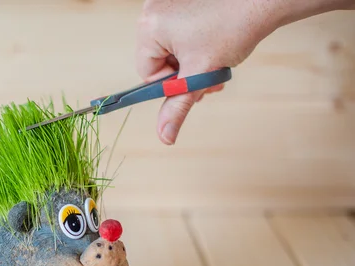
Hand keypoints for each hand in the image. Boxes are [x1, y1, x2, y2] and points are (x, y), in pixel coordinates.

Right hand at [136, 0, 279, 144]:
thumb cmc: (233, 27)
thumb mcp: (200, 72)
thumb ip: (179, 106)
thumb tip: (164, 136)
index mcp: (149, 26)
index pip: (147, 71)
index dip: (171, 83)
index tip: (193, 81)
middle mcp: (152, 10)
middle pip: (159, 58)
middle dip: (185, 72)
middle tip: (207, 74)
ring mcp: (168, 2)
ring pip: (172, 47)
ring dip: (192, 60)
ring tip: (215, 59)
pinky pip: (180, 30)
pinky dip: (195, 42)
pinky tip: (215, 42)